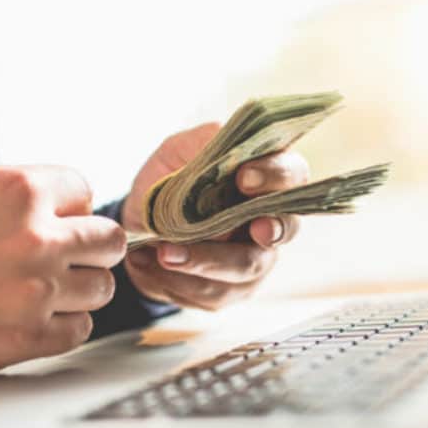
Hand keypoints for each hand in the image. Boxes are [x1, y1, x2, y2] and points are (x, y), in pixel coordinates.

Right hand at [0, 166, 125, 373]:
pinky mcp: (26, 337)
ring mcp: (36, 290)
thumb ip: (20, 199)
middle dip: (88, 249)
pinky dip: (61, 326)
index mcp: (19, 190)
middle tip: (62, 259)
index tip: (53, 222)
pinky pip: (78, 330)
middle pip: (107, 241)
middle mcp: (36, 237)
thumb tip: (65, 211)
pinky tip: (29, 318)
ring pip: (100, 288)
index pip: (85, 191)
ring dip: (77, 290)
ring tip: (38, 291)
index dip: (67, 209)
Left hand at [121, 123, 307, 310]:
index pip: (292, 173)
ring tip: (163, 252)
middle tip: (250, 229)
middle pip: (285, 228)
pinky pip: (213, 292)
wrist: (136, 228)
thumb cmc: (167, 183)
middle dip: (266, 230)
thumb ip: (203, 142)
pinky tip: (148, 263)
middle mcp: (270, 220)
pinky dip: (177, 279)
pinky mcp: (230, 290)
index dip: (275, 176)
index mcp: (265, 178)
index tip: (244, 177)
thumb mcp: (177, 152)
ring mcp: (255, 260)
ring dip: (203, 260)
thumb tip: (222, 136)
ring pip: (244, 267)